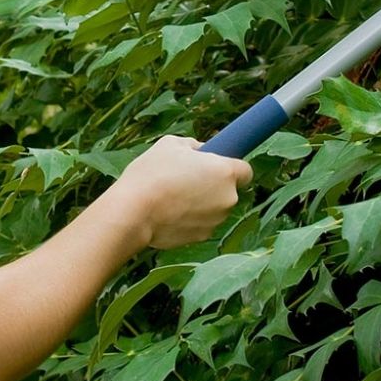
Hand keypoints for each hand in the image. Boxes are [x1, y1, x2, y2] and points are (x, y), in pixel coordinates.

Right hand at [110, 135, 252, 249]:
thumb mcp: (171, 144)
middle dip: (213, 185)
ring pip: (215, 208)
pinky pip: (202, 223)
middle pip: (229, 190)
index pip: (246, 171)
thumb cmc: (153, 173)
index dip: (232, 167)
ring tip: (173, 195)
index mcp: (226, 172)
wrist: (134, 212)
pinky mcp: (203, 236)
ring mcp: (217, 220)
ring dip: (202, 202)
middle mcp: (228, 198)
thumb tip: (201, 151)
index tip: (216, 166)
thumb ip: (193, 145)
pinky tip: (170, 212)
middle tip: (187, 178)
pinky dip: (191, 218)